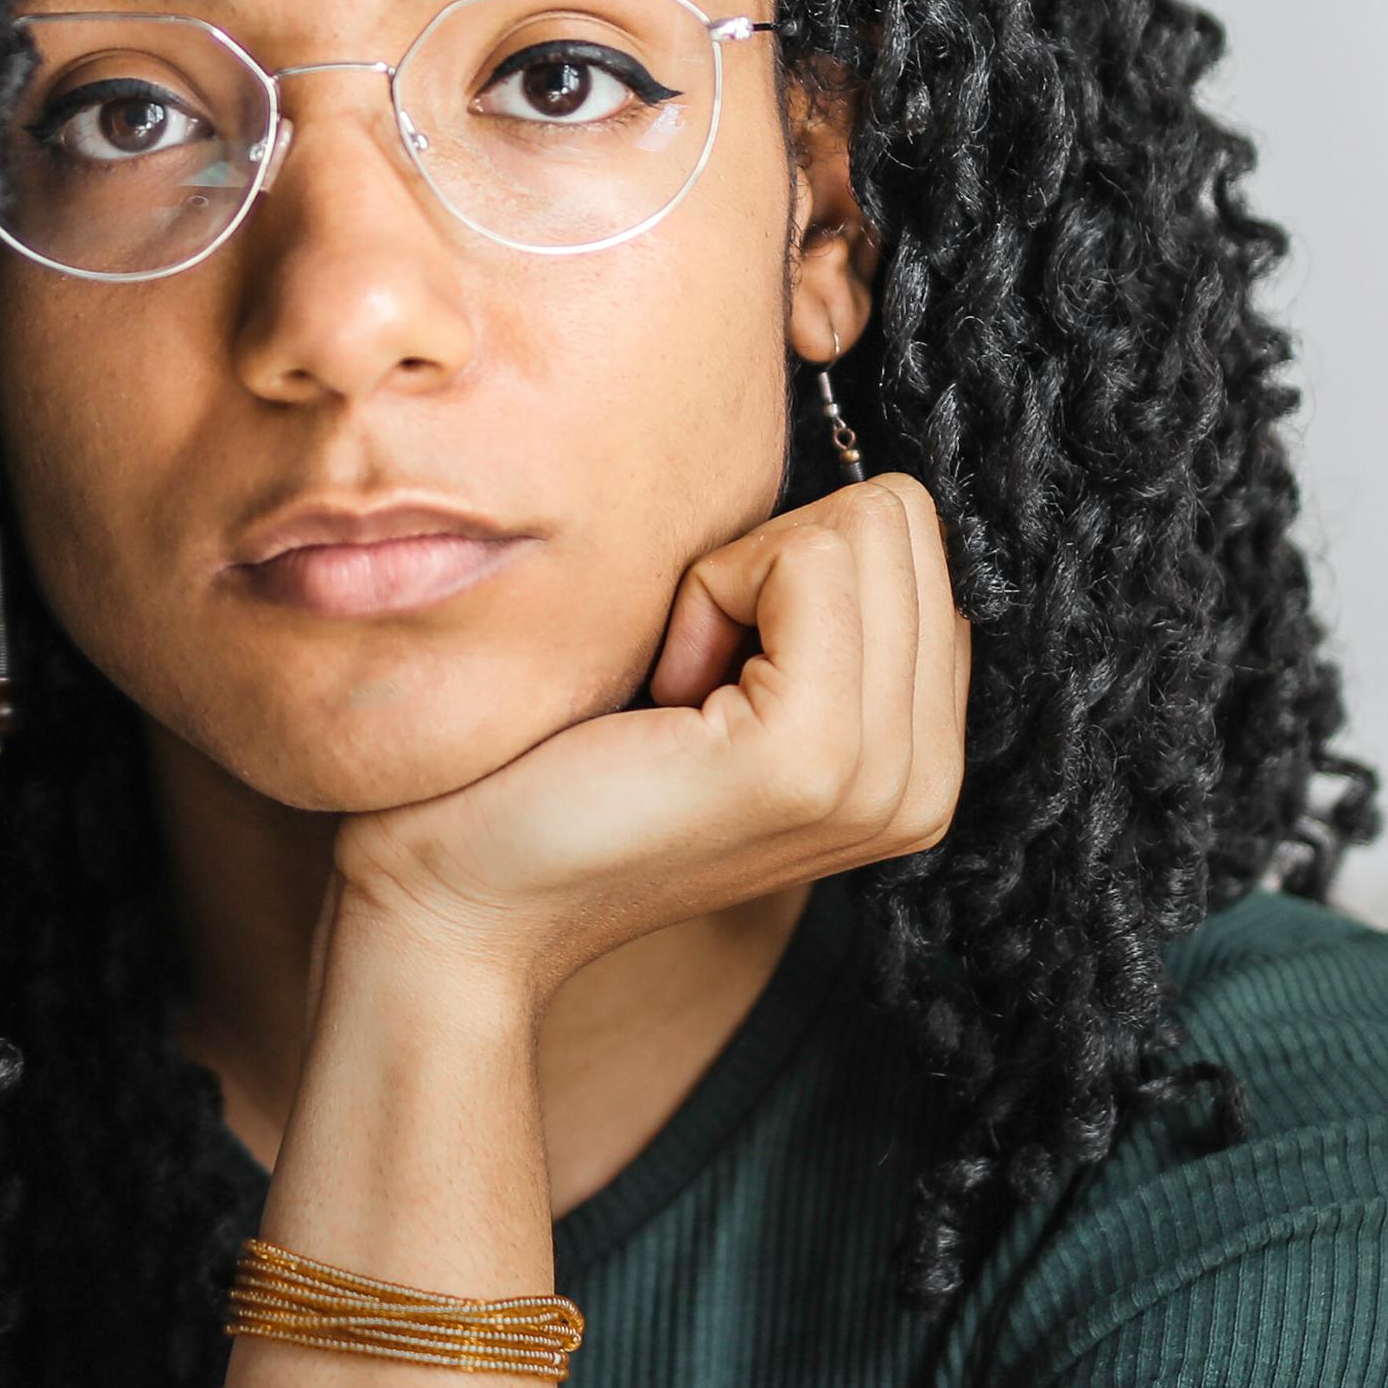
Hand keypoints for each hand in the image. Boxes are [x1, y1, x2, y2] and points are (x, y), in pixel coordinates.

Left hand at [331, 472, 970, 1001]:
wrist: (461, 896)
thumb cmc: (558, 769)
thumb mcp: (727, 677)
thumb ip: (820, 609)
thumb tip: (854, 491)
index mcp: (920, 760)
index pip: (919, 546)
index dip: (791, 567)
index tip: (706, 668)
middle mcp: (925, 780)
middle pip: (902, 521)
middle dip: (773, 561)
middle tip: (684, 677)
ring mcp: (880, 776)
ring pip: (864, 526)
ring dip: (739, 578)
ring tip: (674, 692)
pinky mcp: (809, 756)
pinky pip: (807, 558)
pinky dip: (712, 591)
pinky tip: (662, 693)